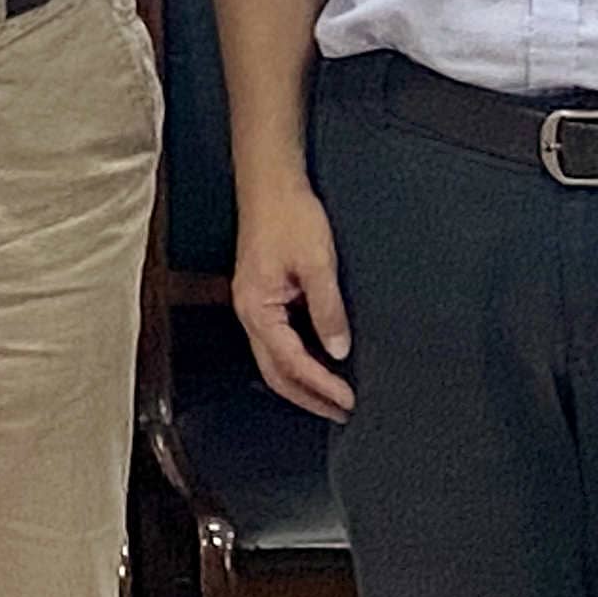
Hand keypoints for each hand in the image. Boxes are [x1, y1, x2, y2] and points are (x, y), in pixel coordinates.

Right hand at [231, 180, 356, 420]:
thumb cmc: (289, 216)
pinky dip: (296, 361)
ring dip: (301, 382)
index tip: (348, 400)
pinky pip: (276, 341)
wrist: (271, 184)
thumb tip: (337, 350)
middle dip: (307, 397)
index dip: (321, 385)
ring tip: (332, 397)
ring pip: (273, 359)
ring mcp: (253, 304)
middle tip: (341, 413)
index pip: (291, 361)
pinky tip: (315, 362)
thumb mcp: (317, 264)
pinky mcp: (261, 296)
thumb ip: (327, 310)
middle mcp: (249, 312)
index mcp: (257, 308)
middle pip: (274, 372)